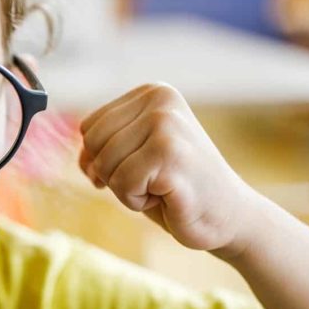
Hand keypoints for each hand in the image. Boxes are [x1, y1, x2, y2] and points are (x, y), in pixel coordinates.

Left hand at [78, 83, 258, 255]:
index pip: (89, 128)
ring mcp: (166, 125)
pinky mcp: (170, 155)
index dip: (101, 159)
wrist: (228, 216)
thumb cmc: (174, 187)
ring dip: (127, 189)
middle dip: (113, 174)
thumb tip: (80, 154)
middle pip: (93, 145)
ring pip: (105, 166)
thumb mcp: (135, 155)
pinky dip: (138, 201)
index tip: (138, 168)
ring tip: (162, 186)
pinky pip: (122, 185)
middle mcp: (160, 101)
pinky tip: (168, 196)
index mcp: (152, 93)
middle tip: (153, 180)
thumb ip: (104, 144)